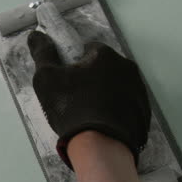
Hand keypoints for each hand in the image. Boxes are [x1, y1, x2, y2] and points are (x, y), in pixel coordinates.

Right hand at [28, 31, 151, 166]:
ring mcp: (140, 90)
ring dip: (107, 94)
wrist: (100, 146)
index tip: (69, 81)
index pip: (89, 49)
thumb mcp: (47, 79)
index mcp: (105, 55)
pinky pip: (128, 105)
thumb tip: (36, 35)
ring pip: (118, 86)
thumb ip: (43, 53)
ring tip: (91, 115)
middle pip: (106, 67)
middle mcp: (128, 67)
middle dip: (93, 78)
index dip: (76, 63)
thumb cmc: (70, 108)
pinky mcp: (144, 112)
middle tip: (77, 99)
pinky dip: (117, 111)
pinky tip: (105, 124)